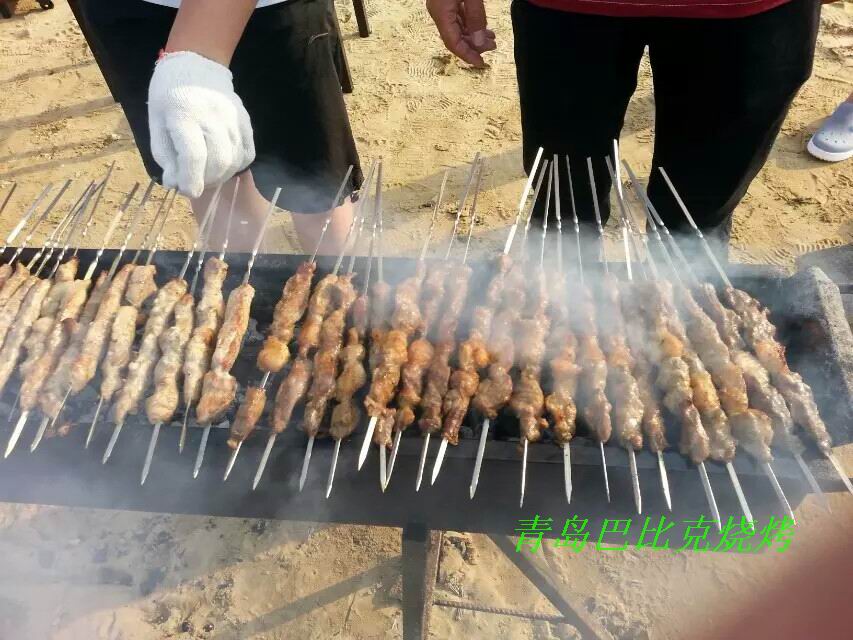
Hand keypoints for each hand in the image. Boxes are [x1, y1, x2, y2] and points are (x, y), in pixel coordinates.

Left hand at [148, 51, 254, 198]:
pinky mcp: (245, 121)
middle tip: (196, 181)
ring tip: (208, 174)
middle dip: (206, 179)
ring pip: (234, 159)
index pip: (193, 155)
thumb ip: (165, 154)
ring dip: (221, 175)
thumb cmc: (169, 94)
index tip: (187, 191)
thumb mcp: (156, 122)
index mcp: (184, 114)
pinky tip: (224, 164)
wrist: (196, 64)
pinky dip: (236, 165)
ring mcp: (233, 118)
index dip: (191, 179)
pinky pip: (247, 152)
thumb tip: (176, 183)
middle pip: (218, 160)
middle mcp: (212, 115)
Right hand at [426, 0, 495, 67]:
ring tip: (489, 37)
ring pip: (456, 29)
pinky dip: (469, 24)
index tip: (480, 63)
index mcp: (441, 13)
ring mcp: (440, 6)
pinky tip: (480, 25)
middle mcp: (437, 12)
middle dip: (474, 45)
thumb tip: (479, 42)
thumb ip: (475, 17)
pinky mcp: (444, 1)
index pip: (453, 43)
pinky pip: (456, 18)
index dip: (467, 55)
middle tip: (491, 46)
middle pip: (454, 37)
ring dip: (473, 35)